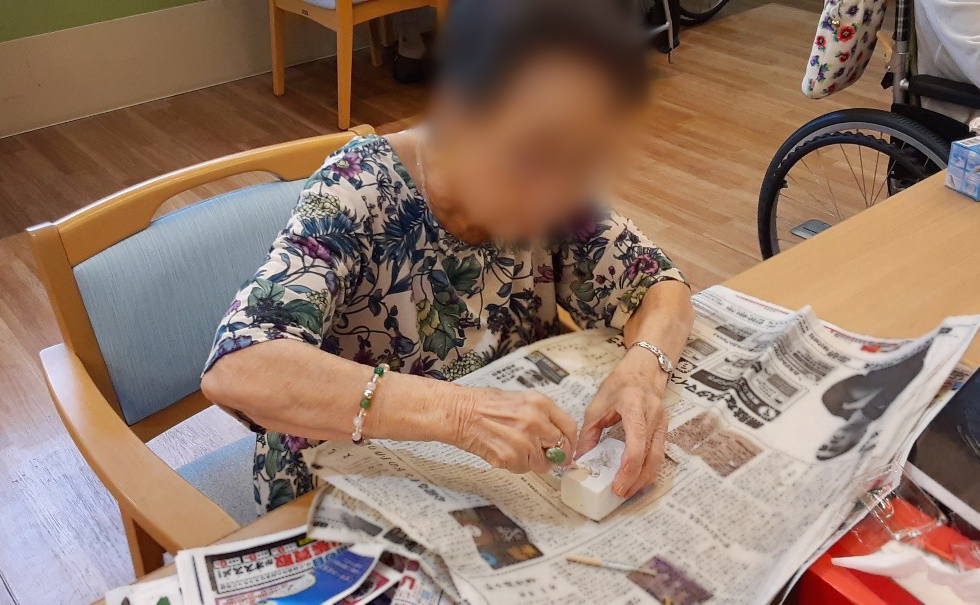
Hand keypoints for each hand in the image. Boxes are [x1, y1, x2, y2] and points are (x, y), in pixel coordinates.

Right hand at [452, 388, 577, 474]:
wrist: (460, 412)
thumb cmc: (485, 404)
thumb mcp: (521, 400)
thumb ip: (542, 416)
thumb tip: (558, 436)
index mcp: (540, 403)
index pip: (569, 427)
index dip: (570, 442)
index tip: (568, 449)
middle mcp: (535, 421)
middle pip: (559, 447)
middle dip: (552, 453)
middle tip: (541, 453)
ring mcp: (524, 441)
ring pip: (542, 463)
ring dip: (532, 461)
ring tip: (514, 448)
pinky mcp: (511, 457)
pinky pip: (524, 469)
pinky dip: (517, 465)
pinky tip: (504, 451)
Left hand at [576, 349, 668, 497]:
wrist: (644, 369)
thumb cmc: (620, 383)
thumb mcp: (598, 405)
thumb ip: (589, 433)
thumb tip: (580, 458)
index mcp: (634, 406)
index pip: (637, 442)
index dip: (629, 466)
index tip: (618, 483)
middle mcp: (653, 415)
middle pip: (651, 455)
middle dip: (636, 479)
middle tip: (621, 493)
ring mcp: (662, 422)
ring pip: (659, 458)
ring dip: (644, 478)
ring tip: (628, 490)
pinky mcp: (664, 429)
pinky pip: (660, 454)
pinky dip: (649, 469)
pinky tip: (638, 478)